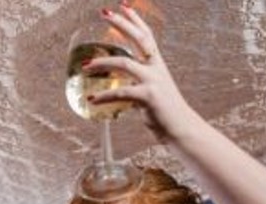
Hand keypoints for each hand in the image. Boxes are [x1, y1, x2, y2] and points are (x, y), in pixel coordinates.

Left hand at [86, 4, 200, 143]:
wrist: (180, 129)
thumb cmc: (164, 111)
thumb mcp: (151, 91)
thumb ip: (138, 82)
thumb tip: (120, 82)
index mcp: (157, 64)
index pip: (146, 35)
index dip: (135, 19)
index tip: (123, 5)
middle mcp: (156, 68)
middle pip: (138, 39)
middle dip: (121, 24)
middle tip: (104, 12)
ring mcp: (153, 81)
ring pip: (124, 64)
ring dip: (102, 63)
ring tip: (84, 66)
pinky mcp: (148, 97)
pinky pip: (121, 93)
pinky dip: (104, 96)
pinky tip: (91, 100)